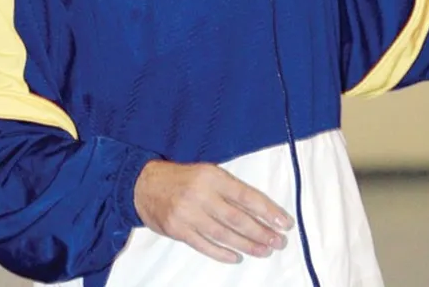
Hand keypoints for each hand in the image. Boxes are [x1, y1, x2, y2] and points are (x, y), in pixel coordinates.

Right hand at [133, 160, 293, 263]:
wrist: (144, 184)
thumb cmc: (183, 178)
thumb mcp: (208, 173)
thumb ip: (230, 189)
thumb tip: (261, 210)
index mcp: (212, 176)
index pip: (247, 196)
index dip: (268, 211)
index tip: (284, 222)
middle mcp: (201, 195)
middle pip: (238, 218)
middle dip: (262, 232)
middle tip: (279, 242)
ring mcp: (188, 214)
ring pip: (223, 234)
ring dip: (247, 245)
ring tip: (264, 251)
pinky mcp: (178, 230)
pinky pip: (204, 245)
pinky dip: (222, 253)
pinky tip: (237, 256)